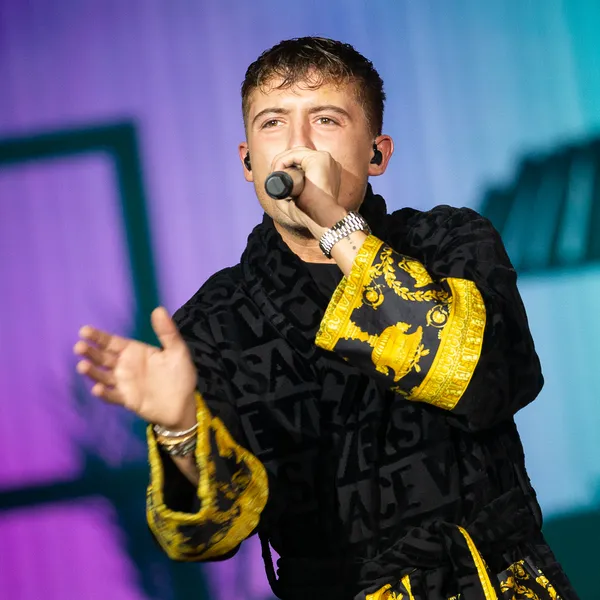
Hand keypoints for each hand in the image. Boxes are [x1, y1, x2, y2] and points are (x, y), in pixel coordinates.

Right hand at [74, 307, 196, 429]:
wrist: (183, 404)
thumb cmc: (180, 375)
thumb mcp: (177, 351)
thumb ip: (167, 332)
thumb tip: (159, 309)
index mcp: (134, 351)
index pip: (112, 342)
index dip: (98, 337)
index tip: (84, 331)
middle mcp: (125, 366)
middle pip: (103, 357)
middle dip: (90, 352)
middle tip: (79, 347)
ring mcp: (124, 383)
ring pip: (103, 376)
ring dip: (92, 371)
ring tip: (83, 366)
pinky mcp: (127, 400)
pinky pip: (113, 396)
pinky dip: (104, 393)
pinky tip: (97, 389)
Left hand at [270, 147, 347, 236]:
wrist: (321, 219)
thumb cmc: (311, 215)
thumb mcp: (296, 203)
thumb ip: (287, 195)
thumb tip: (273, 189)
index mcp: (325, 172)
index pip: (302, 162)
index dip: (286, 167)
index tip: (275, 179)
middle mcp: (327, 163)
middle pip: (297, 156)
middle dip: (281, 163)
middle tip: (272, 176)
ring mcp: (324, 159)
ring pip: (294, 153)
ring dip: (279, 162)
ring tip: (274, 175)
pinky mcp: (319, 159)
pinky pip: (293, 154)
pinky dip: (282, 161)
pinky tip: (277, 171)